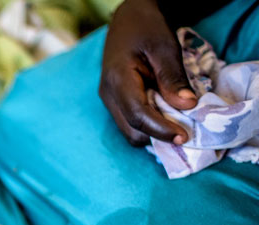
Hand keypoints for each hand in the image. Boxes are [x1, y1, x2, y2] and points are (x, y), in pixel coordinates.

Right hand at [99, 0, 196, 145]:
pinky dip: (149, 125)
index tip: (184, 136)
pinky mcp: (115, 101)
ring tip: (177, 121)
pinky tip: (166, 114)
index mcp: (117, 79)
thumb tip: (186, 106)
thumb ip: (173, 77)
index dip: (160, 129)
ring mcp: (109, 100)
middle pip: (131, 130)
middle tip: (186, 129)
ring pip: (130, 130)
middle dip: (157, 135)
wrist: (129, 18)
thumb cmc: (146, 27)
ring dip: (153, 132)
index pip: (137, 115)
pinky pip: (130, 123)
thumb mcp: (165, 47)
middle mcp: (108, 94)